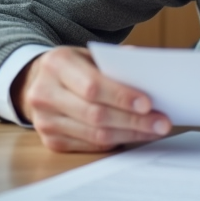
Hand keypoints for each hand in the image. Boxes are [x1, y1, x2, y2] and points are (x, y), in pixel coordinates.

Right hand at [13, 46, 171, 152]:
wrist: (37, 82)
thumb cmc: (74, 67)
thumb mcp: (90, 55)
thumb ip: (116, 61)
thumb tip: (150, 75)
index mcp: (56, 64)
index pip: (92, 86)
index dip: (121, 96)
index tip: (149, 104)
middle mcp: (45, 93)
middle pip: (95, 114)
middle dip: (133, 120)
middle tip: (162, 123)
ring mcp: (45, 121)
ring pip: (94, 134)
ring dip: (130, 133)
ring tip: (155, 130)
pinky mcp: (51, 141)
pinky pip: (90, 145)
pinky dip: (117, 141)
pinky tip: (135, 135)